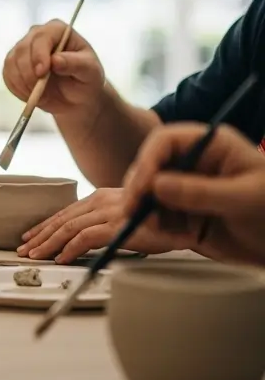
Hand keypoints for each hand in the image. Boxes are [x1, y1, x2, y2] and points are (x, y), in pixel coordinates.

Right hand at [2, 19, 104, 115]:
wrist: (77, 98)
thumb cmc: (87, 80)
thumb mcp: (90, 71)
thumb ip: (75, 64)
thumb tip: (55, 60)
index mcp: (57, 31)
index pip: (41, 37)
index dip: (38, 55)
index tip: (41, 73)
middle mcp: (37, 36)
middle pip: (22, 49)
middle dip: (28, 73)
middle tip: (39, 91)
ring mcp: (23, 49)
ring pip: (11, 62)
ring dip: (22, 83)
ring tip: (40, 95)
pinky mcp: (13, 65)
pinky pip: (7, 75)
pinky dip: (16, 88)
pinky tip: (31, 95)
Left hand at [16, 187, 198, 263]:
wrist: (190, 222)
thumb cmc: (159, 222)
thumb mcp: (126, 217)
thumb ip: (104, 221)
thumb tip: (81, 237)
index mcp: (101, 196)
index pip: (66, 212)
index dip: (45, 225)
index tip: (30, 237)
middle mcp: (102, 200)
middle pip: (62, 219)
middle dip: (39, 236)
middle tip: (23, 250)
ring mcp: (110, 211)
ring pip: (68, 228)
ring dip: (48, 244)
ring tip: (34, 256)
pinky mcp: (118, 225)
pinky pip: (85, 238)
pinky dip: (69, 249)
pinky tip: (60, 259)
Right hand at [122, 123, 264, 265]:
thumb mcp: (245, 199)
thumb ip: (201, 191)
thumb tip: (156, 185)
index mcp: (212, 146)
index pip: (166, 141)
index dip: (147, 161)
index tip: (141, 188)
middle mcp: (194, 162)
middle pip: (150, 165)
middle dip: (140, 189)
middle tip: (134, 213)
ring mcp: (186, 187)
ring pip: (148, 192)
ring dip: (147, 211)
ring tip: (161, 231)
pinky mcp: (183, 211)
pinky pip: (157, 215)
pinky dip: (159, 228)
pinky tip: (180, 238)